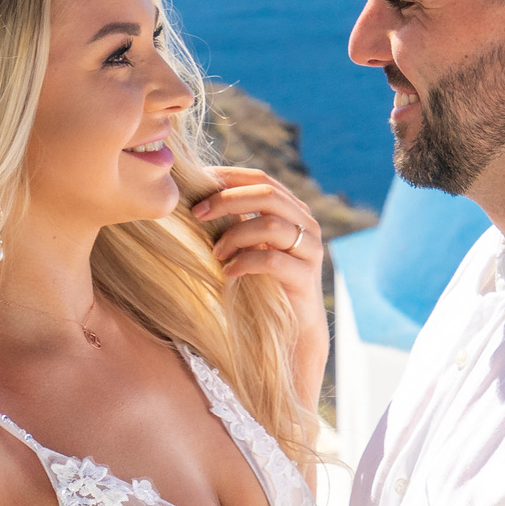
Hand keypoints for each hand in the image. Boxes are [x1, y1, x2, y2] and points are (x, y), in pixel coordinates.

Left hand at [191, 167, 326, 404]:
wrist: (291, 328)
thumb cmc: (262, 283)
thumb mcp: (247, 244)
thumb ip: (235, 220)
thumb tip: (194, 195)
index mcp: (292, 209)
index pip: (261, 179)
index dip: (229, 177)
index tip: (196, 183)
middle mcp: (306, 224)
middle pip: (267, 195)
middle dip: (227, 200)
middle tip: (197, 214)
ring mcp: (310, 249)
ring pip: (270, 225)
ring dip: (235, 235)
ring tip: (215, 253)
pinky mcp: (305, 276)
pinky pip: (271, 260)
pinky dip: (243, 263)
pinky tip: (227, 273)